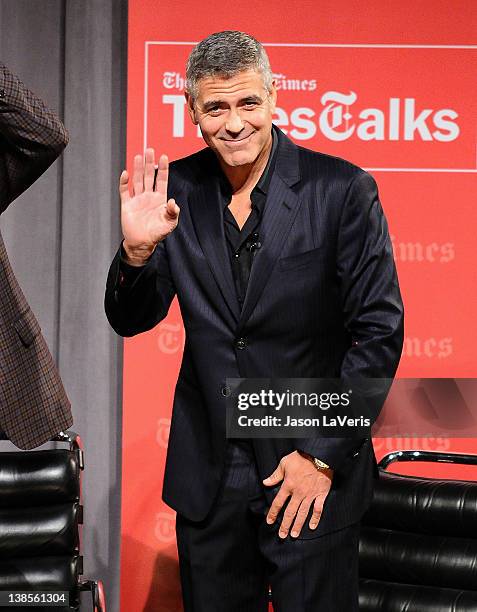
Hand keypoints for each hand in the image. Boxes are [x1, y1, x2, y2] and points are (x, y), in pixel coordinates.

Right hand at [120, 148, 179, 264]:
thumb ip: (172, 212)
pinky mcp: (127, 204)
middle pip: (148, 176)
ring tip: (138, 156)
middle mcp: (148, 196)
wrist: (142, 243)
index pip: (161, 180)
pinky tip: (126, 174)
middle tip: (149, 150)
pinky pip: (125, 191)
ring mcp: (137, 199)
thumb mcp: (170, 223)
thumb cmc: (157, 233)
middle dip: (149, 163)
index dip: (162, 169)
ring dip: (137, 168)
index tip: (164, 157)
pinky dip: (124, 182)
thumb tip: (172, 201)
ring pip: (137, 180)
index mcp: (160, 199)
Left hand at [263, 450, 332, 537]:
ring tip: (294, 535)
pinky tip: (312, 527)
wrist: (319, 455)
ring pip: (303, 513)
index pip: (278, 502)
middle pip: (290, 512)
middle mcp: (299, 493)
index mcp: (288, 485)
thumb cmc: (301, 458)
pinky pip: (318, 509)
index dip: (273, 513)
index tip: (270, 521)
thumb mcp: (284, 463)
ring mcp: (310, 495)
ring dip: (298, 525)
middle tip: (282, 535)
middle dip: (285, 525)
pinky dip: (315, 519)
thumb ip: (275, 475)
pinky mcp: (321, 494)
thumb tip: (265, 482)